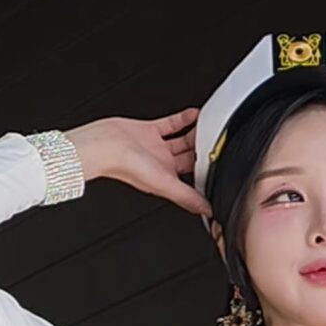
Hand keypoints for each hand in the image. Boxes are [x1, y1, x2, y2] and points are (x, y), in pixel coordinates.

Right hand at [68, 108, 212, 217]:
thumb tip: (207, 211)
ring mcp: (155, 147)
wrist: (105, 145)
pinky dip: (183, 119)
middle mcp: (162, 164)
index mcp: (166, 180)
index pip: (191, 181)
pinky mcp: (149, 131)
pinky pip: (170, 124)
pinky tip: (194, 115)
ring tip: (210, 128)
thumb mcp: (164, 184)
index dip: (205, 176)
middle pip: (189, 159)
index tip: (220, 171)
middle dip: (203, 153)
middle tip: (217, 144)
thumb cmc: (126, 167)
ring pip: (182, 141)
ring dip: (195, 135)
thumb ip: (187, 197)